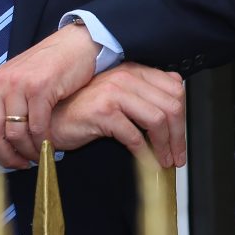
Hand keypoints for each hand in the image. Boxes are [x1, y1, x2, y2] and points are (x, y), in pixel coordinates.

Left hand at [0, 24, 99, 167]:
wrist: (73, 46)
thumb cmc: (45, 68)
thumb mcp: (13, 82)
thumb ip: (1, 106)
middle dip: (4, 157)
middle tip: (18, 164)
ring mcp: (17, 85)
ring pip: (14, 134)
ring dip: (27, 152)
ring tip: (36, 156)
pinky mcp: (39, 88)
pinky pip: (37, 128)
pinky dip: (43, 143)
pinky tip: (48, 146)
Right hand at [47, 63, 186, 168]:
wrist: (52, 119)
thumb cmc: (84, 110)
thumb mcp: (117, 95)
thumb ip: (143, 92)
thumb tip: (175, 97)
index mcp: (133, 71)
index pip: (174, 88)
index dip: (182, 117)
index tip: (179, 138)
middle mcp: (125, 77)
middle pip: (171, 105)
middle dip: (178, 135)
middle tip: (177, 156)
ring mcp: (113, 93)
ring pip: (157, 119)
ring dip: (165, 146)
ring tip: (164, 161)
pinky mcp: (103, 112)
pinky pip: (134, 136)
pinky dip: (145, 154)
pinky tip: (146, 163)